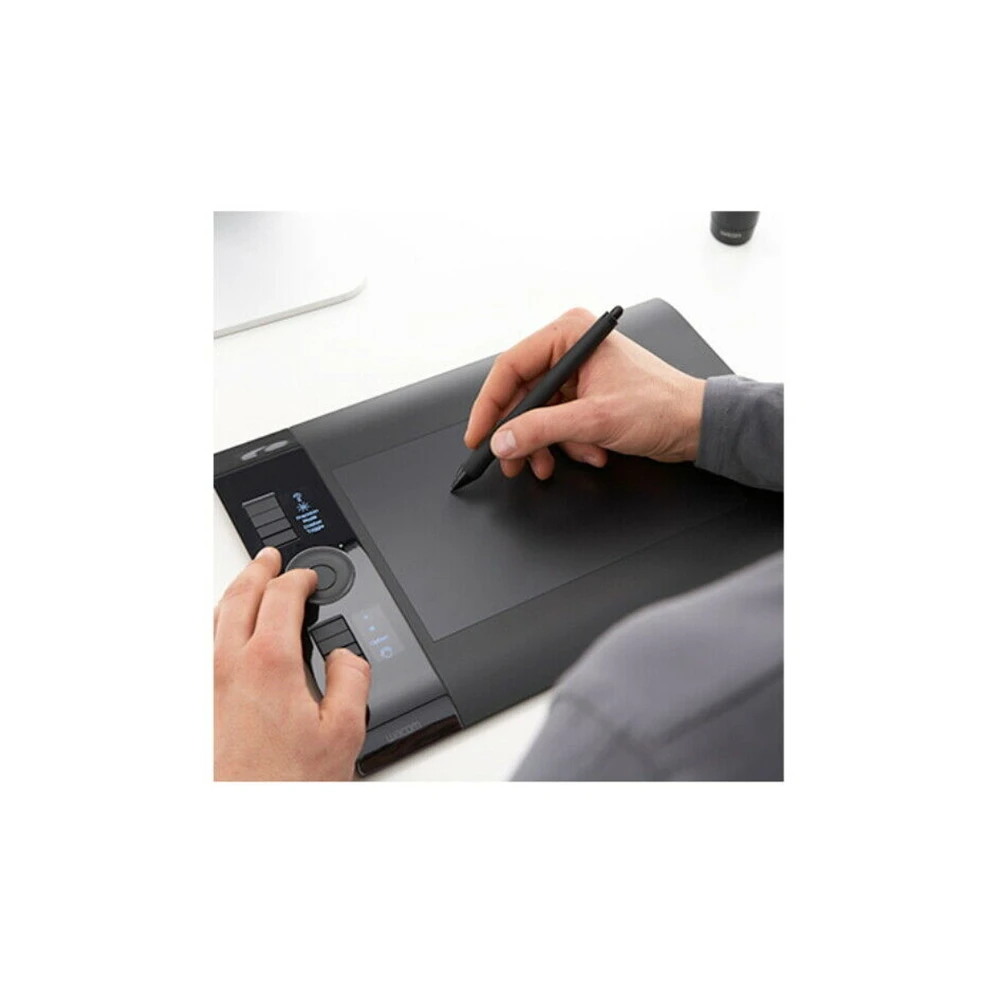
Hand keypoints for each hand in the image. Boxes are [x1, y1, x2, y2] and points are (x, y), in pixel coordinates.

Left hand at [214, 547, 370, 780]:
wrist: (242, 817)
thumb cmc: (284, 784)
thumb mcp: (344, 732)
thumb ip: (352, 680)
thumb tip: (346, 655)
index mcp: (268, 663)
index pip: (280, 597)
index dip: (298, 578)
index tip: (309, 577)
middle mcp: (229, 666)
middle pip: (239, 596)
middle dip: (258, 570)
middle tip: (270, 558)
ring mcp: (207, 684)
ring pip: (215, 618)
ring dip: (236, 592)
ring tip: (250, 584)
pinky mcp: (198, 704)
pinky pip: (205, 646)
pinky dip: (219, 623)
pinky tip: (228, 633)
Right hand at [464, 307, 706, 479]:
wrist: (696, 425)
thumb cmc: (662, 406)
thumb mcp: (594, 420)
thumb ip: (542, 430)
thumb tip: (503, 439)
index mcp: (571, 334)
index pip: (511, 366)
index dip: (490, 405)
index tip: (479, 435)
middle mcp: (571, 347)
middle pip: (523, 394)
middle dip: (522, 433)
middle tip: (511, 461)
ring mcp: (579, 372)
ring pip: (539, 413)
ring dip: (548, 443)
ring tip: (554, 463)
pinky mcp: (586, 394)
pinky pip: (558, 422)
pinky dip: (568, 443)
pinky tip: (590, 451)